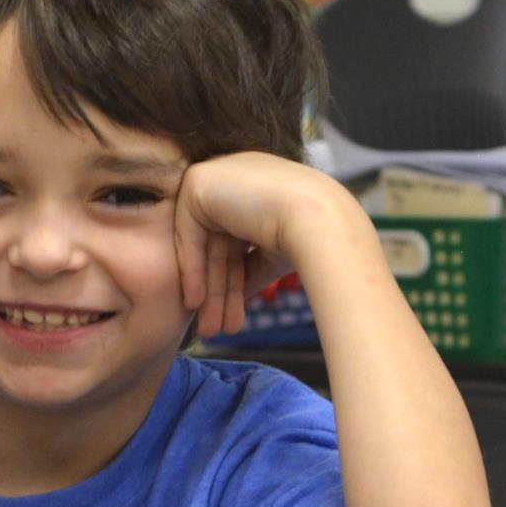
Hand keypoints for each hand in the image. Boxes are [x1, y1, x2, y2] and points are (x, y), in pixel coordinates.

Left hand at [171, 152, 358, 337]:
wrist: (318, 218)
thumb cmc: (311, 236)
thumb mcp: (273, 257)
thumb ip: (249, 270)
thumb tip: (234, 298)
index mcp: (259, 189)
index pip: (236, 243)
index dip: (232, 284)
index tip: (232, 318)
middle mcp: (237, 180)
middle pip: (218, 248)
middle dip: (218, 293)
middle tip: (215, 329)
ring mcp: (217, 177)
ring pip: (203, 246)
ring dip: (207, 290)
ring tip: (209, 328)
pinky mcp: (198, 181)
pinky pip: (188, 233)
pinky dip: (191, 269)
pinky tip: (197, 302)